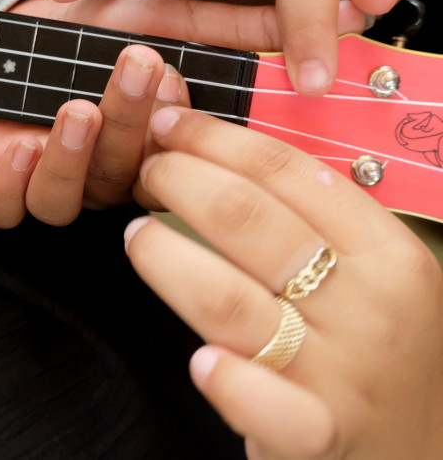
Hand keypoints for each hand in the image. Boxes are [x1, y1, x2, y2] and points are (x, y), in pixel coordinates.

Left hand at [0, 0, 190, 227]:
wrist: (28, 19)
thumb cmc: (97, 24)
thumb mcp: (150, 18)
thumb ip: (206, 28)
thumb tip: (283, 29)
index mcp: (143, 156)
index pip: (168, 172)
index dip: (173, 138)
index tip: (175, 82)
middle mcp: (100, 180)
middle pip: (117, 179)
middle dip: (129, 121)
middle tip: (138, 65)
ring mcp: (50, 185)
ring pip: (60, 202)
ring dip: (70, 157)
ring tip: (78, 108)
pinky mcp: (0, 184)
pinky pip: (4, 207)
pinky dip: (10, 183)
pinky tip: (22, 146)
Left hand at [125, 108, 442, 457]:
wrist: (418, 451)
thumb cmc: (374, 347)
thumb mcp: (367, 274)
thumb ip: (309, 217)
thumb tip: (217, 148)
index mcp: (385, 252)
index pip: (288, 172)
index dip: (215, 139)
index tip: (169, 124)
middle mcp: (369, 306)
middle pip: (247, 219)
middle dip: (179, 181)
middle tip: (144, 171)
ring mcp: (343, 372)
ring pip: (229, 298)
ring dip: (166, 257)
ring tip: (137, 236)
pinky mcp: (318, 435)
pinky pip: (264, 402)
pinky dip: (227, 379)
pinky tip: (200, 361)